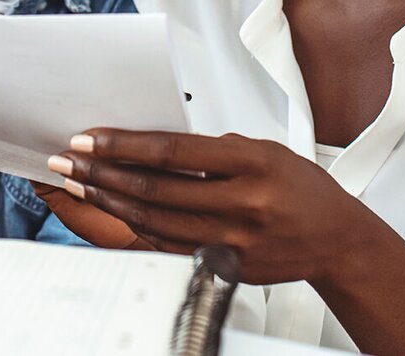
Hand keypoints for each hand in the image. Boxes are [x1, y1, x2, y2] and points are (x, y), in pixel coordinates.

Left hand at [48, 129, 361, 285]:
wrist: (336, 240)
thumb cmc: (301, 190)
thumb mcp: (264, 151)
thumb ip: (213, 150)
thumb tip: (155, 146)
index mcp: (252, 163)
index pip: (172, 151)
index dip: (123, 145)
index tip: (90, 139)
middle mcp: (241, 203)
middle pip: (154, 189)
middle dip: (102, 174)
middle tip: (68, 161)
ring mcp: (231, 240)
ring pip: (153, 221)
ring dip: (108, 202)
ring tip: (79, 185)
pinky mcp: (224, 265)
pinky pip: (167, 246)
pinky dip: (133, 228)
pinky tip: (111, 214)